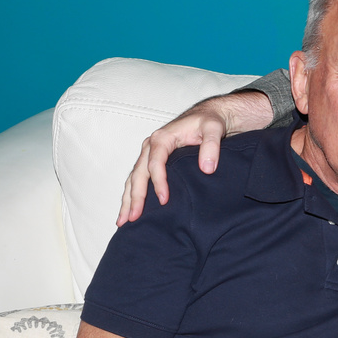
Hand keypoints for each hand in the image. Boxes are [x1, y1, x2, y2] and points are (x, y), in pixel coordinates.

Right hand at [117, 92, 271, 224]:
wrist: (208, 116)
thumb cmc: (210, 121)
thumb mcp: (214, 129)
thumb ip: (211, 146)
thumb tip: (207, 169)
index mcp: (162, 138)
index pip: (155, 164)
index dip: (158, 183)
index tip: (164, 201)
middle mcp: (151, 146)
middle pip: (138, 174)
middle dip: (135, 197)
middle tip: (133, 218)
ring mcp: (149, 154)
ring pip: (134, 178)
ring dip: (128, 199)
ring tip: (123, 221)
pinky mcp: (153, 160)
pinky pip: (139, 178)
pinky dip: (132, 194)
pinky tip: (130, 209)